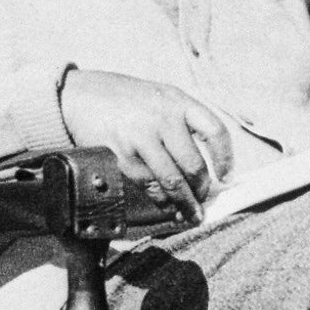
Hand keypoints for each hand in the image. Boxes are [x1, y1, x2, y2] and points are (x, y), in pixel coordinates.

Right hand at [55, 69, 228, 215]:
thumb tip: (205, 165)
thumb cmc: (126, 101)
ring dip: (183, 203)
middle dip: (200, 191)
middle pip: (194, 165)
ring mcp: (141, 136)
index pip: (214, 130)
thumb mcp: (160, 98)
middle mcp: (163, 117)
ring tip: (188, 214)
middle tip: (201, 203)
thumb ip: (182, 123)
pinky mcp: (122, 154)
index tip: (226, 177)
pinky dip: (159, 200)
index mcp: (178, 101)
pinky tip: (165, 204)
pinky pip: (147, 184)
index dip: (225, 157)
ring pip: (172, 181)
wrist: (83, 96)